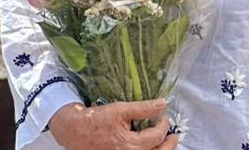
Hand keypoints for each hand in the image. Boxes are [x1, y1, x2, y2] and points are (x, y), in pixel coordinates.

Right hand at [49, 100, 177, 149]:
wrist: (74, 130)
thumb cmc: (96, 120)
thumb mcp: (121, 109)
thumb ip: (143, 108)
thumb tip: (163, 103)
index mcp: (128, 143)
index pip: (156, 137)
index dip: (164, 125)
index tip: (164, 116)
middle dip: (169, 145)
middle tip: (174, 136)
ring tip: (166, 142)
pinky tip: (151, 146)